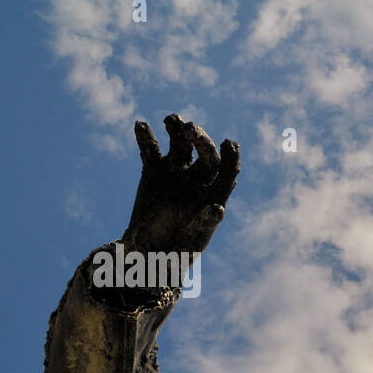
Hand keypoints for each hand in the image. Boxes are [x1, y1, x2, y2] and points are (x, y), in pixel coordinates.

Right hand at [122, 114, 240, 255]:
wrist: (148, 253)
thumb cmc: (178, 252)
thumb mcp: (193, 242)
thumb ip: (204, 225)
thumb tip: (218, 209)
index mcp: (216, 195)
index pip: (228, 171)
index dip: (231, 157)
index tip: (230, 143)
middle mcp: (199, 180)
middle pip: (206, 154)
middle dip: (200, 140)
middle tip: (190, 128)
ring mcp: (177, 173)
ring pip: (181, 146)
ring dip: (177, 131)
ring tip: (172, 119)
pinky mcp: (154, 171)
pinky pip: (151, 151)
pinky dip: (146, 138)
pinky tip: (141, 125)